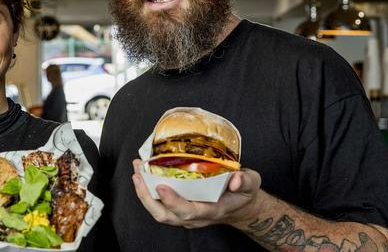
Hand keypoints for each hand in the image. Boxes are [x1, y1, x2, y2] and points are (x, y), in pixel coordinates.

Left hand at [131, 159, 261, 228]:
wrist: (241, 206)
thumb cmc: (243, 193)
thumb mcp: (251, 183)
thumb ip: (245, 180)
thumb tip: (235, 180)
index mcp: (211, 210)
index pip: (188, 212)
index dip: (173, 201)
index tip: (161, 186)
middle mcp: (194, 216)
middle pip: (165, 215)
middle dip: (147, 197)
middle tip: (138, 175)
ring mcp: (185, 215)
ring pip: (158, 212)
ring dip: (143, 193)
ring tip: (136, 171)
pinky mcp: (179, 209)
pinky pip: (158, 205)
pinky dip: (147, 191)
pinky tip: (142, 173)